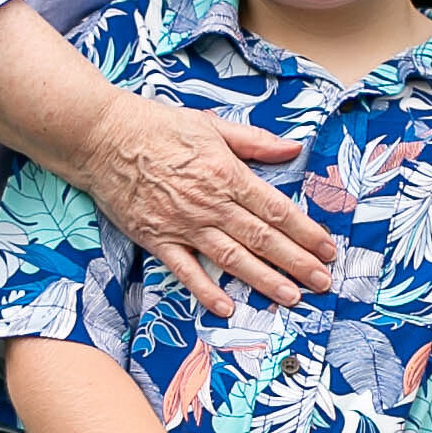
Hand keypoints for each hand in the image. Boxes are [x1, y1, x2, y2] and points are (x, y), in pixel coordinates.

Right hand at [79, 92, 332, 316]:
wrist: (103, 137)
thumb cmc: (158, 126)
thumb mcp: (212, 124)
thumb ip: (255, 142)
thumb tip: (294, 148)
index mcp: (227, 173)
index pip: (276, 208)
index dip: (305, 231)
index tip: (328, 248)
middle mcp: (210, 203)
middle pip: (262, 238)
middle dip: (296, 262)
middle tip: (323, 283)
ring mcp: (183, 224)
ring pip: (231, 258)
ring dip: (264, 280)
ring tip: (291, 298)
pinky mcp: (156, 239)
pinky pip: (185, 270)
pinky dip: (206, 290)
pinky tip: (227, 308)